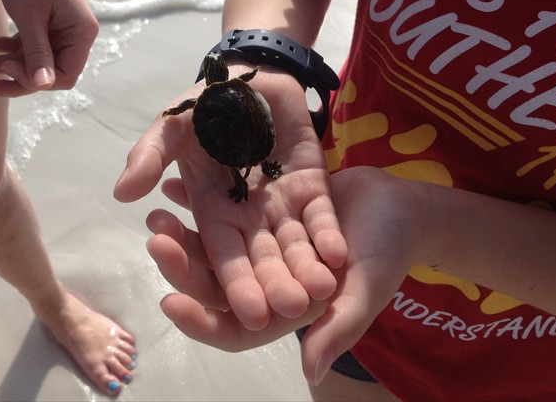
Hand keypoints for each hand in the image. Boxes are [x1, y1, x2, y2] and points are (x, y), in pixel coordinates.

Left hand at [0, 0, 98, 96]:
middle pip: (44, 74)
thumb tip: (43, 86)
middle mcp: (73, 37)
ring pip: (26, 62)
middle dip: (10, 78)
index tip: (7, 65)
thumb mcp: (30, 15)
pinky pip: (17, 46)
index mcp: (82, 34)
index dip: (36, 79)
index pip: (65, 76)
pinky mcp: (39, 28)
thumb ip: (37, 52)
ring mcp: (56, 33)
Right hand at [114, 64, 347, 329]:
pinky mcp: (312, 186)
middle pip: (263, 259)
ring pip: (295, 244)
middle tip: (290, 311)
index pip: (225, 255)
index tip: (251, 315)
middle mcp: (247, 216)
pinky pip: (322, 215)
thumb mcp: (172, 126)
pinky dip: (329, 235)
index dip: (238, 283)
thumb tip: (121, 194)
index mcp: (212, 211)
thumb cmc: (206, 104)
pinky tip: (340, 256)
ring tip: (322, 291)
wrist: (249, 75)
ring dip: (307, 268)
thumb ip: (150, 156)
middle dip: (275, 285)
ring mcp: (282, 203)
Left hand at [144, 166, 425, 384]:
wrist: (399, 205)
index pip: (234, 327)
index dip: (202, 319)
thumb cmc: (390, 252)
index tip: (170, 301)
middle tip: (155, 240)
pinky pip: (225, 209)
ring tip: (155, 210)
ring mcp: (261, 246)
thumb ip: (340, 327)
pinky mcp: (262, 215)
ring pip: (213, 245)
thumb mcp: (367, 288)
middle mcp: (266, 280)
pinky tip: (176, 183)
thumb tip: (310, 373)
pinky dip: (201, 198)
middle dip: (183, 265)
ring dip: (184, 231)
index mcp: (284, 309)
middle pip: (215, 281)